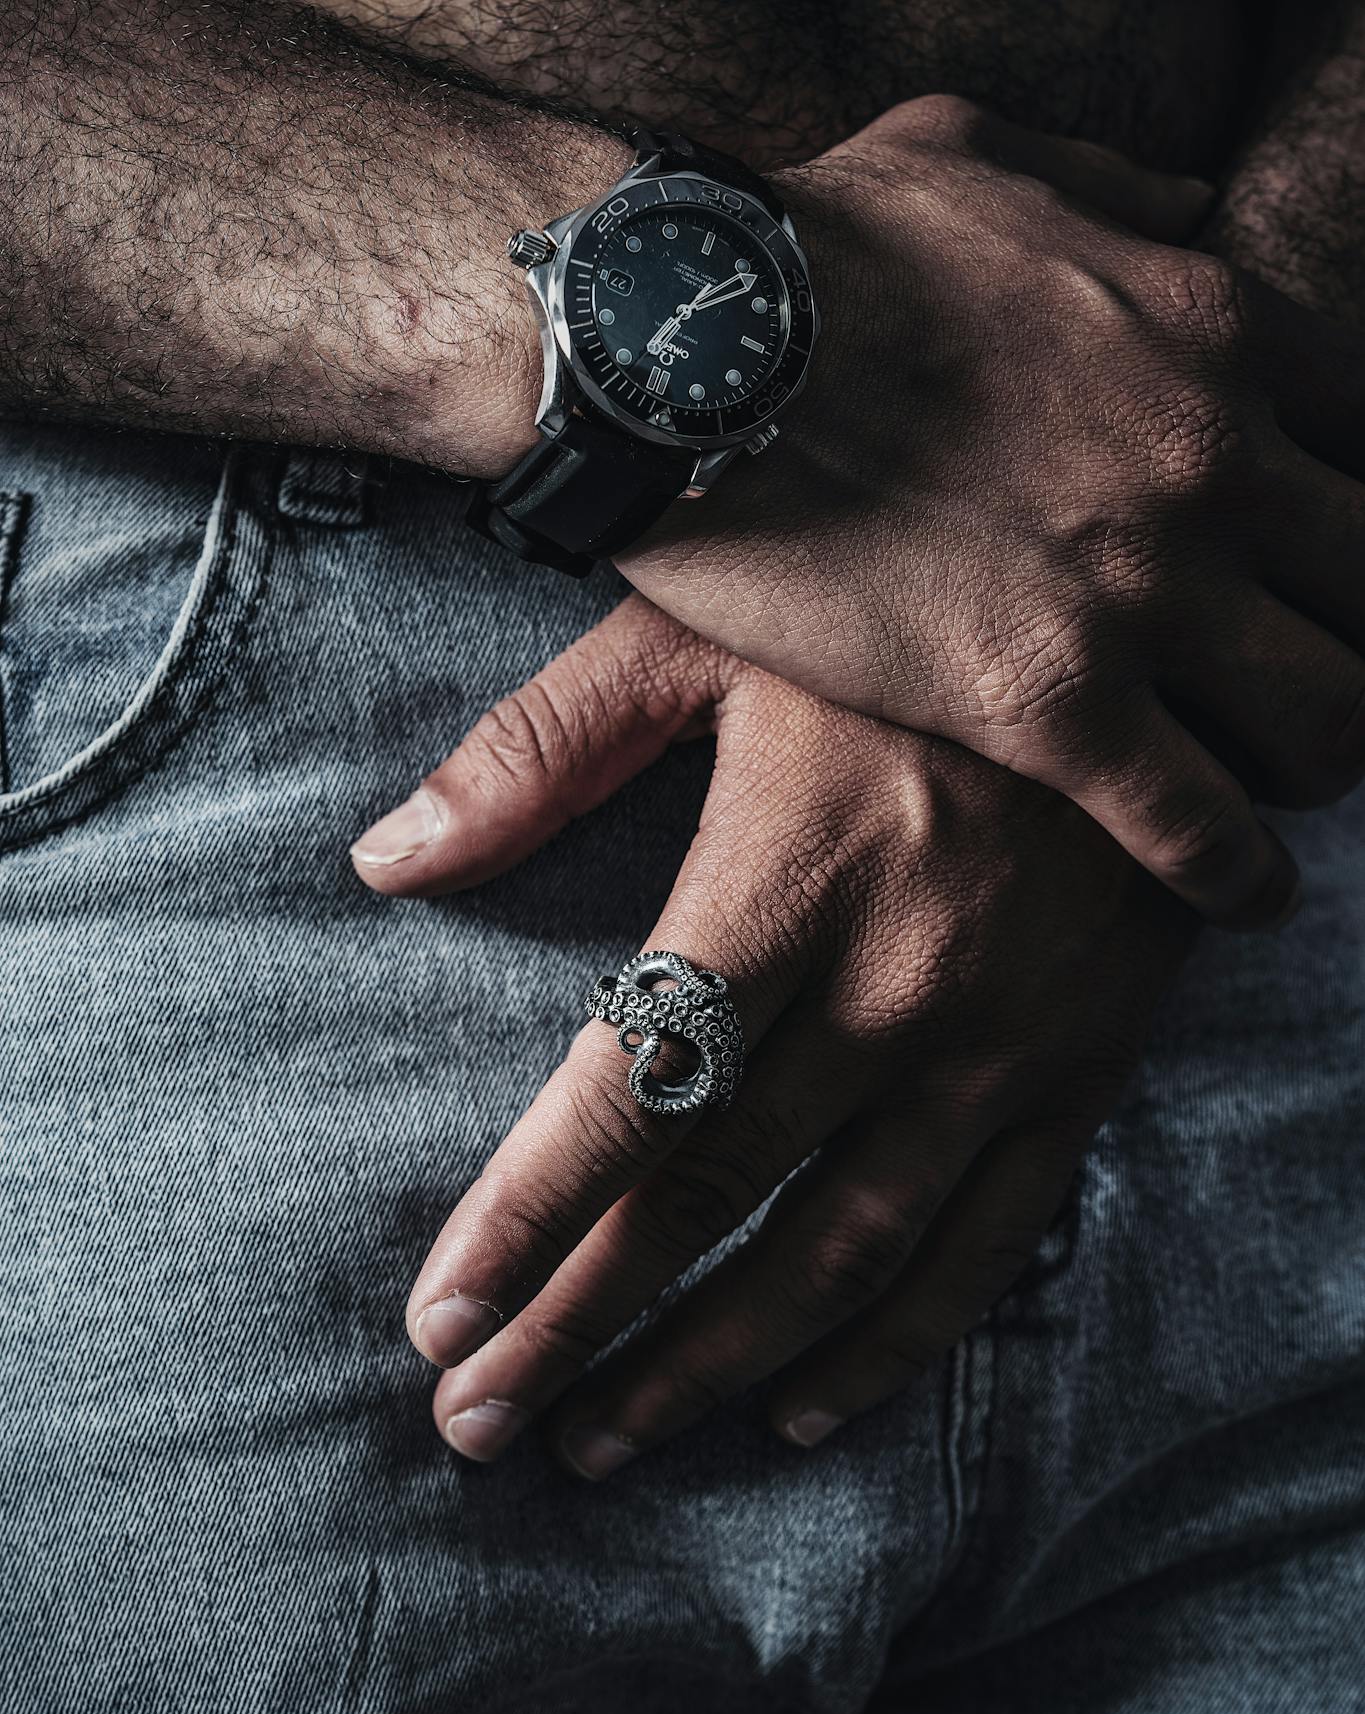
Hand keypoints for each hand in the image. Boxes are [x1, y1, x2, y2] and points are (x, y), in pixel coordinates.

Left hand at [351, 597, 1192, 1477]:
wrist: (1158, 607)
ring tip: (600, 1441)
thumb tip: (383, 859)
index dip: (529, 1215)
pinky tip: (798, 1411)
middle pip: (712, 1192)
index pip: (636, 1082)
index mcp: (794, 870)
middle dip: (581, 1322)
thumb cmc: (900, 606)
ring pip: (840, 1252)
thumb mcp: (712, 625)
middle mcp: (900, 981)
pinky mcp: (1084, 1069)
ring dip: (710, 1364)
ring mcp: (1003, 1041)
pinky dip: (893, 1346)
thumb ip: (544, 745)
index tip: (441, 1318)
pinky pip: (987, 1246)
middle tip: (478, 1422)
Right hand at [621, 95, 1364, 929]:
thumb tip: (1187, 201)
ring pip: (1331, 714)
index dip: (1351, 515)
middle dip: (1355, 639)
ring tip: (1281, 787)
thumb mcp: (981, 157)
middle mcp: (1211, 460)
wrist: (680, 345)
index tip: (1312, 557)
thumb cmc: (810, 246)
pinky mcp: (1048, 702)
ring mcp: (1143, 588)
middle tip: (1303, 677)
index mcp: (1209, 329)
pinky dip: (1238, 870)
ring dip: (1320, 757)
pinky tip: (1239, 890)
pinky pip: (1203, 823)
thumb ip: (1111, 187)